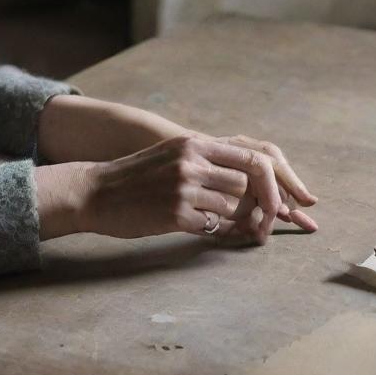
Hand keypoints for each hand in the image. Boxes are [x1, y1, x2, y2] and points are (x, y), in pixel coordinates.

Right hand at [80, 135, 315, 242]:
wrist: (94, 192)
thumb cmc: (136, 177)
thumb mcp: (173, 153)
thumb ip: (207, 159)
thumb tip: (248, 179)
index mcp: (195, 144)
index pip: (252, 158)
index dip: (273, 182)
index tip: (281, 201)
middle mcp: (192, 162)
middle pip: (248, 184)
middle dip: (262, 206)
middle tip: (264, 223)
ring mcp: (184, 188)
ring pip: (232, 207)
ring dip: (236, 220)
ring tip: (229, 226)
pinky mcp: (174, 214)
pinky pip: (210, 226)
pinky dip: (214, 230)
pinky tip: (203, 229)